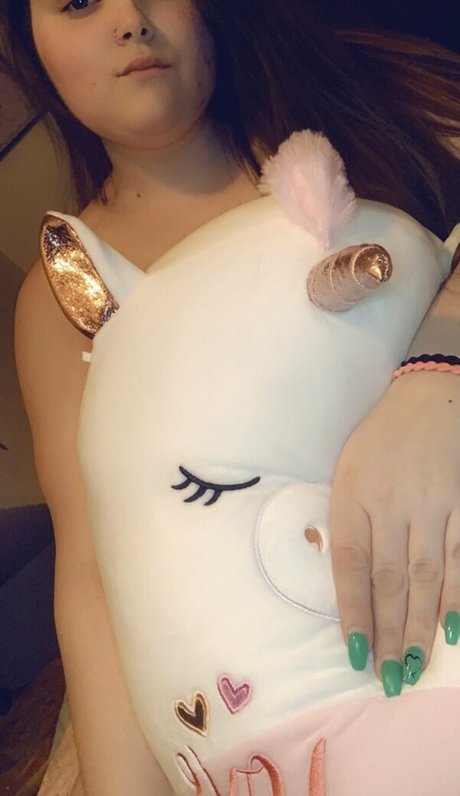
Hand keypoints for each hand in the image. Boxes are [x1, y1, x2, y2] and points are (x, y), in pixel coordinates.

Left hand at [330, 370, 459, 695]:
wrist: (429, 398)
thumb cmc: (378, 440)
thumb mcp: (346, 471)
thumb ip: (345, 522)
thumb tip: (345, 580)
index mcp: (353, 496)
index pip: (351, 566)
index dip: (353, 613)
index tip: (355, 654)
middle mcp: (391, 505)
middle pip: (389, 580)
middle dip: (387, 633)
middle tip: (387, 679)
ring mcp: (431, 506)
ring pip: (426, 577)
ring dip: (419, 626)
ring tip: (413, 667)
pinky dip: (457, 594)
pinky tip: (453, 628)